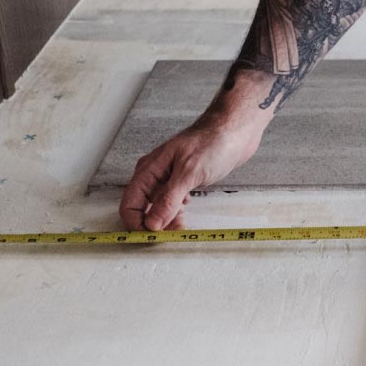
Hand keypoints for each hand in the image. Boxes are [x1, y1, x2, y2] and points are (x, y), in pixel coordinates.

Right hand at [119, 115, 264, 230]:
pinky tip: (188, 207)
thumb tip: (152, 224)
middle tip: (175, 231)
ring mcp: (168, 176)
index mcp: (149, 169)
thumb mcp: (189, 173)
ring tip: (183, 223)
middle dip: (154, 223)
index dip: (137, 223)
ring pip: (157, 205)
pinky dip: (176, 209)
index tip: (154, 236)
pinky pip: (171, 200)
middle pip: (141, 207)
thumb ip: (169, 199)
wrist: (236, 129)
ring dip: (166, 218)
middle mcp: (154, 173)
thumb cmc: (213, 142)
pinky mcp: (183, 178)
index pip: (129, 203)